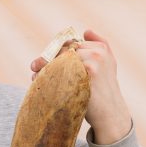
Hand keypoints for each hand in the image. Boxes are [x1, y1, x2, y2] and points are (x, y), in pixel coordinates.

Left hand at [30, 29, 131, 144]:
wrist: (111, 115)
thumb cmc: (104, 93)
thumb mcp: (108, 65)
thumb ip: (99, 45)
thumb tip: (86, 31)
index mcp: (102, 47)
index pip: (71, 43)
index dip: (55, 51)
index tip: (42, 59)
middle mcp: (98, 51)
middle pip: (64, 50)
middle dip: (47, 58)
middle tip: (34, 66)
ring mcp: (93, 60)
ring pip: (60, 59)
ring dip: (45, 67)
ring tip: (35, 76)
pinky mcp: (88, 71)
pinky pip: (61, 70)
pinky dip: (48, 75)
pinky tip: (40, 82)